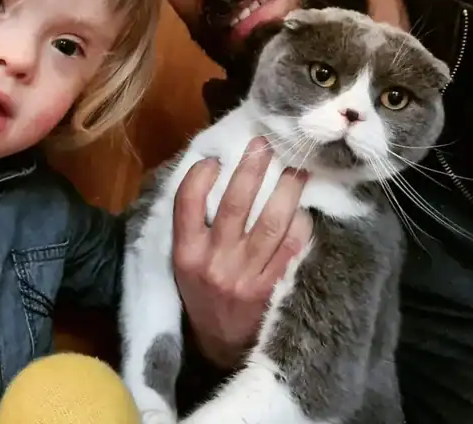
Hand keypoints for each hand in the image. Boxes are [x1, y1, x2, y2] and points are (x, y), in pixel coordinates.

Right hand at [172, 137, 312, 369]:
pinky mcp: (274, 288)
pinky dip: (300, 223)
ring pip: (271, 222)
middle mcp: (215, 262)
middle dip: (251, 169)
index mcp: (187, 253)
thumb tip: (214, 175)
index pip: (188, 203)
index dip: (201, 175)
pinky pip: (292, 246)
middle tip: (264, 145)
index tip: (215, 160)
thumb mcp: (185, 263)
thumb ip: (194, 226)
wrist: (222, 345)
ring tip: (297, 167)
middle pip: (235, 205)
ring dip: (286, 189)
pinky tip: (305, 207)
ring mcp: (247, 276)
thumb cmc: (202, 295)